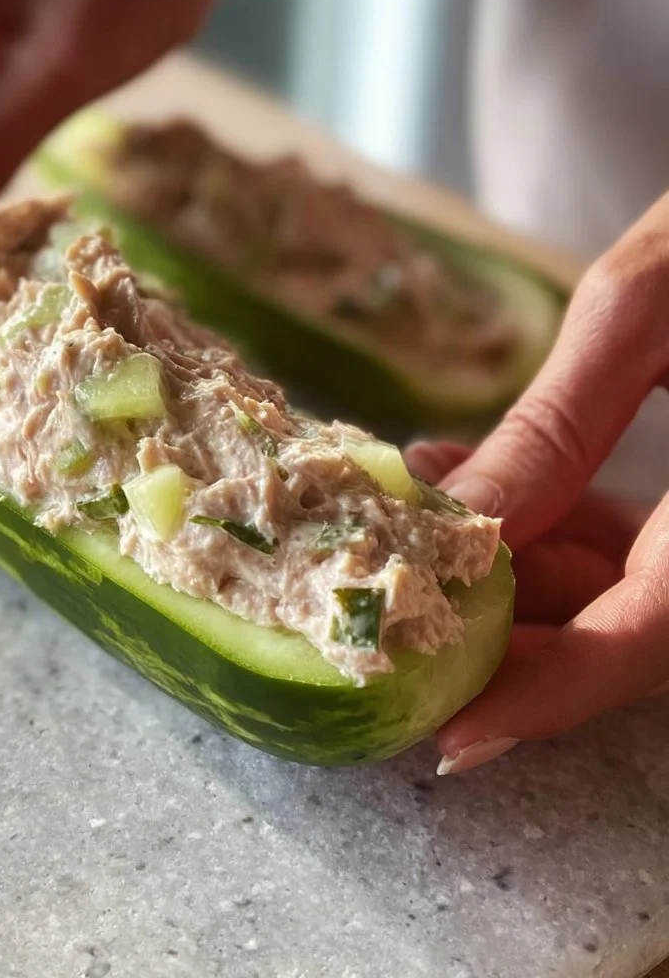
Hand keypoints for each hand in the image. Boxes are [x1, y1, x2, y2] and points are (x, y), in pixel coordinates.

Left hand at [405, 192, 668, 774]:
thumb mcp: (644, 309)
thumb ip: (556, 427)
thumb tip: (457, 520)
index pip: (652, 639)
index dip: (551, 694)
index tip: (453, 737)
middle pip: (629, 634)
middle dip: (508, 630)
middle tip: (403, 604)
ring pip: (627, 593)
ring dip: (514, 568)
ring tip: (421, 513)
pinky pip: (643, 545)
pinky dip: (558, 524)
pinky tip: (480, 477)